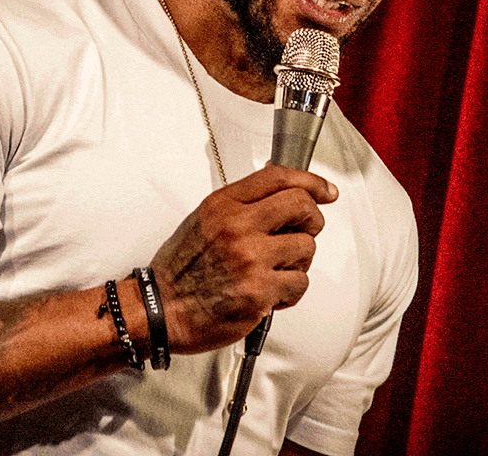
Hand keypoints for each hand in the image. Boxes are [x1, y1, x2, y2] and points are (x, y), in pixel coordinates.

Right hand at [149, 165, 337, 353]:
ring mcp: (250, 259)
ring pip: (306, 248)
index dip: (311, 181)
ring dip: (298, 262)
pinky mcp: (260, 292)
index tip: (326, 191)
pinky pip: (300, 283)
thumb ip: (241, 204)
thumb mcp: (204, 220)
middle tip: (304, 232)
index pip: (278, 177)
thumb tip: (281, 191)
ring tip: (275, 271)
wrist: (161, 310)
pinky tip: (270, 293)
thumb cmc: (181, 269)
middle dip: (312, 220)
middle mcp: (237, 227)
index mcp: (223, 205)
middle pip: (302, 206)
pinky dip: (290, 291)